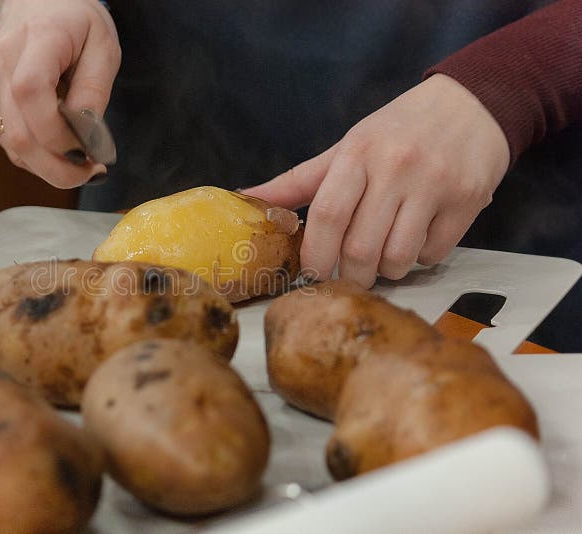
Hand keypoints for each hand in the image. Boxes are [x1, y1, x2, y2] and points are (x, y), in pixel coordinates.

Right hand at [0, 0, 120, 187]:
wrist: (36, 1)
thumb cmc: (75, 21)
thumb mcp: (103, 47)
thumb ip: (94, 92)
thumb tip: (87, 140)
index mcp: (34, 41)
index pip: (31, 95)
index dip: (58, 136)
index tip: (89, 154)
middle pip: (19, 135)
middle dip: (58, 169)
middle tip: (91, 172)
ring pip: (12, 146)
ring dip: (49, 165)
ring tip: (79, 156)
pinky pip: (7, 142)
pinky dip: (34, 153)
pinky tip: (55, 142)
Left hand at [244, 74, 509, 287]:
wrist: (473, 103)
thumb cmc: (399, 130)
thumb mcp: (347, 146)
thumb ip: (299, 180)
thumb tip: (245, 198)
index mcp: (358, 153)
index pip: (328, 215)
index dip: (315, 255)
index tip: (311, 273)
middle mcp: (396, 168)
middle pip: (361, 248)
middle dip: (351, 274)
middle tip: (349, 274)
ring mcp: (435, 184)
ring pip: (397, 258)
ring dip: (386, 271)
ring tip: (384, 256)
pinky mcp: (467, 201)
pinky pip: (433, 254)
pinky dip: (420, 259)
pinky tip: (417, 239)